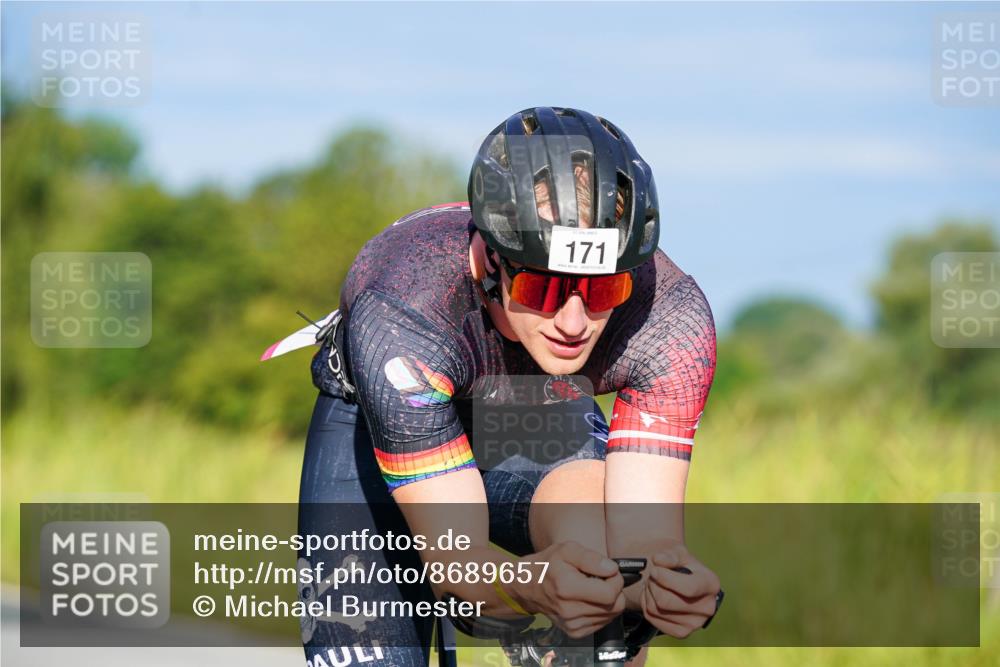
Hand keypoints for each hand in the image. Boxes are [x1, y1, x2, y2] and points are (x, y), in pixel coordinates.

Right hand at [510, 541, 625, 637]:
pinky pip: (602, 622)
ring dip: (608, 601)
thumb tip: (613, 569)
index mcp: (567, 588)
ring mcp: (572, 625)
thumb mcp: (567, 550)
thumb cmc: (548, 565)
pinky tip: (588, 599)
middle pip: (615, 606)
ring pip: (611, 615)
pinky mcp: (575, 632)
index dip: (616, 580)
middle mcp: (570, 611)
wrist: (527, 587)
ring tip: (591, 589)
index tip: (608, 571)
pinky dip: (601, 610)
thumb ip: (591, 558)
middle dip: (615, 590)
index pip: (610, 593)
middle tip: (602, 579)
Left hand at [641, 546, 720, 638]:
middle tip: (653, 576)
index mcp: (711, 584)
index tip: (655, 570)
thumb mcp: (679, 554)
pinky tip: (653, 598)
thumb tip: (658, 560)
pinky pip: (652, 619)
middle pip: (666, 600)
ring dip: (648, 593)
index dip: (665, 578)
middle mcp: (707, 608)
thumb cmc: (682, 567)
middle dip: (653, 584)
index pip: (688, 588)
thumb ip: (669, 555)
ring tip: (654, 585)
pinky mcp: (682, 632)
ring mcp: (695, 623)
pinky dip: (646, 606)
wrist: (683, 584)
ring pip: (656, 609)